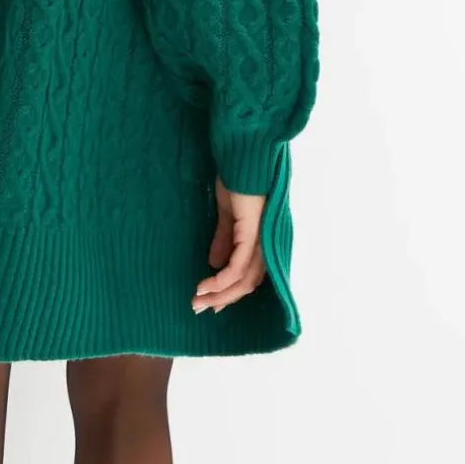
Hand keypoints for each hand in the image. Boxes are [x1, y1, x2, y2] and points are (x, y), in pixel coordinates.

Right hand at [192, 176, 266, 313]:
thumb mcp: (228, 214)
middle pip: (248, 283)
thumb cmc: (238, 179)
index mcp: (262, 238)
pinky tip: (207, 285)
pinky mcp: (252, 232)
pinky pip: (239, 265)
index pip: (251, 274)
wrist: (242, 157)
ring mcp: (261, 238)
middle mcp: (266, 242)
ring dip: (220, 293)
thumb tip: (214, 263)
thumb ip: (224, 238)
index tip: (210, 300)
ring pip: (244, 279)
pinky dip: (223, 280)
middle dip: (223, 298)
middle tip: (199, 306)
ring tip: (198, 299)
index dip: (232, 290)